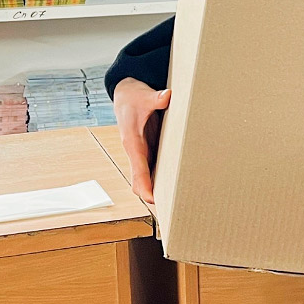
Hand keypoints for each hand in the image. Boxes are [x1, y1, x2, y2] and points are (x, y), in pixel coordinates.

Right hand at [113, 78, 170, 204]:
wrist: (125, 94)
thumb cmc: (133, 96)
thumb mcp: (143, 95)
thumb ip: (155, 98)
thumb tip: (166, 97)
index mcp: (132, 142)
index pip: (137, 169)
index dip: (144, 185)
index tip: (152, 199)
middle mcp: (136, 151)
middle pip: (142, 180)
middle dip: (152, 195)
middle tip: (171, 209)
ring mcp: (143, 151)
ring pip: (148, 176)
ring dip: (158, 188)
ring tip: (177, 202)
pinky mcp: (150, 148)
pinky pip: (154, 167)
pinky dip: (163, 177)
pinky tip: (178, 182)